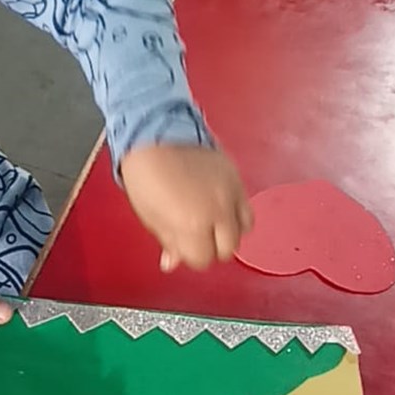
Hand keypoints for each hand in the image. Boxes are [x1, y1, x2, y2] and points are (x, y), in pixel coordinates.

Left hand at [120, 144, 252, 271]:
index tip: (183, 247)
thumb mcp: (150, 215)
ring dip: (228, 232)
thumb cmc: (147, 172)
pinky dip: (237, 214)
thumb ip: (169, 241)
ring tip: (211, 223)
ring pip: (243, 230)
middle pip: (227, 249)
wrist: (156, 132)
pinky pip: (247, 208)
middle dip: (211, 248)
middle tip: (196, 237)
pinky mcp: (237, 178)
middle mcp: (218, 212)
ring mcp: (231, 194)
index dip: (191, 256)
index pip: (202, 260)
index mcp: (193, 225)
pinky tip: (220, 208)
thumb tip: (172, 262)